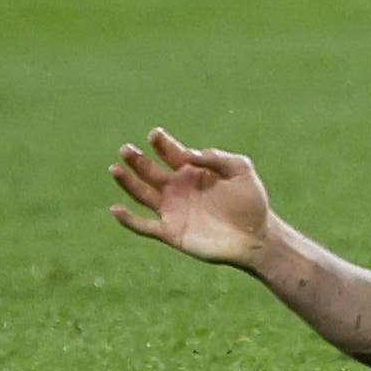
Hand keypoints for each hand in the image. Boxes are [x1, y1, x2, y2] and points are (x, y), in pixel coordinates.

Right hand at [108, 130, 272, 268]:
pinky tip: (115, 209)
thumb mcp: (242, 171)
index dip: (162, 144)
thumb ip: (220, 159)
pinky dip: (128, 219)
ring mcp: (172, 210)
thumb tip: (193, 153)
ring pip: (142, 194)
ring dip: (128, 182)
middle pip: (151, 172)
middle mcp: (179, 189)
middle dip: (138, 160)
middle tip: (125, 148)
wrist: (255, 236)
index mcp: (194, 172)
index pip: (173, 154)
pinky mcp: (170, 232)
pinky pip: (143, 226)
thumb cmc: (250, 202)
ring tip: (115, 168)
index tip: (155, 134)